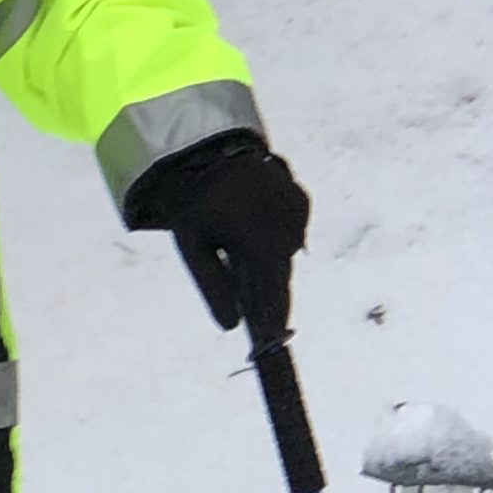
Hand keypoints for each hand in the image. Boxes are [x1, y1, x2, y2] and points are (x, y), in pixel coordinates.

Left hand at [129, 135, 309, 343]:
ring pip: (283, 253)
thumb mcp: (193, 247)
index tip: (272, 344)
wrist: (207, 148)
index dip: (274, 322)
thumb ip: (213, 287)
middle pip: (279, 275)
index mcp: (264, 244)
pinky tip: (250, 237)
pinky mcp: (299, 200)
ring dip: (268, 264)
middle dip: (268, 295)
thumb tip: (231, 326)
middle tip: (262, 325)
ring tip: (247, 271)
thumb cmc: (193, 200)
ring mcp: (297, 213)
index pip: (274, 295)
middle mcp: (289, 230)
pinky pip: (287, 232)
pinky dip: (272, 240)